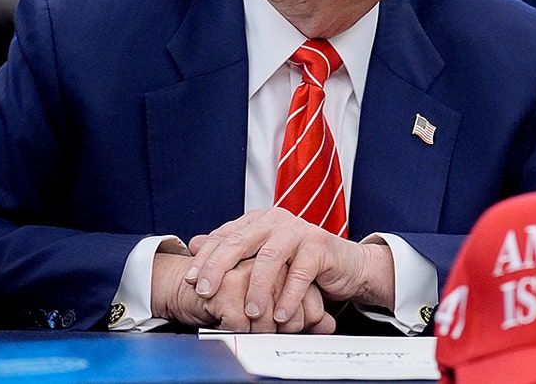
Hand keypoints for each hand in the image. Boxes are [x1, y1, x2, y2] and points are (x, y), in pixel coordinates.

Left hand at [185, 208, 394, 327]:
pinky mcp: (319, 246)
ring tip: (249, 312)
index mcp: (259, 220)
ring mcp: (299, 231)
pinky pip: (299, 273)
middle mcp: (276, 220)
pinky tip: (280, 315)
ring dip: (257, 288)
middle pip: (240, 242)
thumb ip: (232, 250)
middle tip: (205, 292)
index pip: (225, 236)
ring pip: (269, 258)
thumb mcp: (262, 256)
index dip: (205, 258)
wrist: (345, 265)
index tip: (189, 280)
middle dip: (219, 268)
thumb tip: (194, 243)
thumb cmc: (301, 262)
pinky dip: (288, 297)